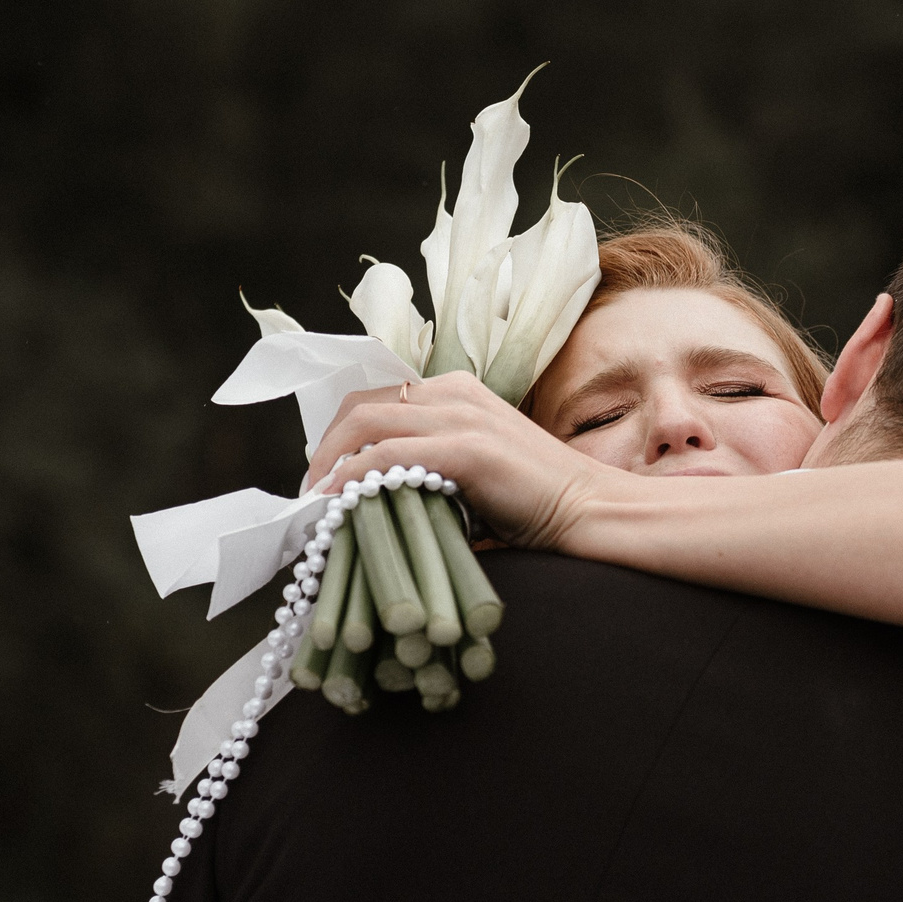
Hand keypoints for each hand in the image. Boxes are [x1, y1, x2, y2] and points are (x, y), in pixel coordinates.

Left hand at [305, 371, 618, 549]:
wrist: (590, 509)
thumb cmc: (539, 503)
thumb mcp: (477, 472)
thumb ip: (434, 468)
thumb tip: (380, 498)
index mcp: (460, 392)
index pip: (379, 399)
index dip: (341, 435)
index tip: (325, 474)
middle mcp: (456, 393)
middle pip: (361, 404)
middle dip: (325, 446)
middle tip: (312, 489)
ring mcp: (462, 417)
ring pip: (366, 422)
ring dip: (329, 460)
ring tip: (316, 499)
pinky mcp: (466, 448)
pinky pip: (387, 454)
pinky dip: (353, 476)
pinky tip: (339, 502)